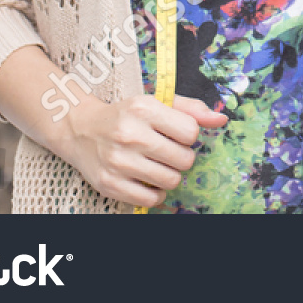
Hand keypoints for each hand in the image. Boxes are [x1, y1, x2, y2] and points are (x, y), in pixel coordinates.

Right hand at [65, 93, 227, 207]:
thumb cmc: (126, 115)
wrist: (81, 129)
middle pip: (184, 159)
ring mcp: (118, 161)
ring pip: (171, 181)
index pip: (191, 131)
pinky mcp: (109, 184)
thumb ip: (191, 109)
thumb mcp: (156, 102)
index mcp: (143, 109)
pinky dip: (156, 193)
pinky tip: (148, 180)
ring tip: (157, 164)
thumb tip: (221, 120)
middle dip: (182, 157)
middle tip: (168, 151)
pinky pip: (151, 199)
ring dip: (170, 175)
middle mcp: (130, 134)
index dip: (188, 135)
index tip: (176, 134)